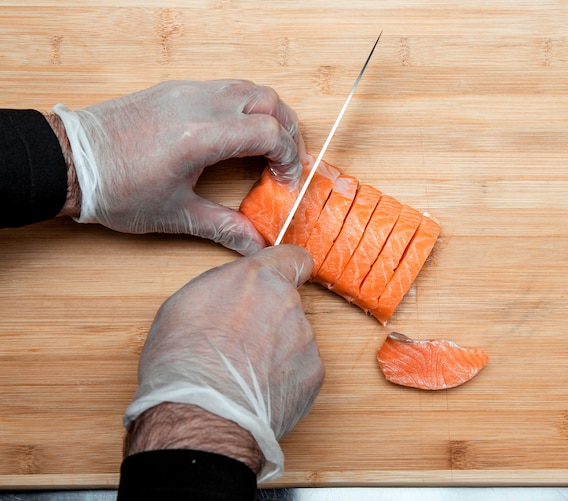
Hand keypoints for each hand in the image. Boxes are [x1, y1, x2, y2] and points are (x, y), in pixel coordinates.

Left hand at [53, 80, 305, 254]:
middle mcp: (196, 105)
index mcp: (199, 137)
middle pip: (267, 101)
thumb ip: (224, 227)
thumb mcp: (176, 214)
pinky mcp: (174, 88)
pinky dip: (243, 106)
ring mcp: (185, 90)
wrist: (71, 161)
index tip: (286, 180)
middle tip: (284, 161)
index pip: (268, 132)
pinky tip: (235, 133)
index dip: (288, 157)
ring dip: (267, 114)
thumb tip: (256, 245)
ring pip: (248, 87)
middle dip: (286, 131)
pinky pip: (224, 87)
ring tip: (265, 145)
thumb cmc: (117, 189)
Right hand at [123, 244, 324, 481]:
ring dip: (277, 349)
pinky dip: (285, 377)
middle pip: (287, 302)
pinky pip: (301, 367)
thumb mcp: (185, 303)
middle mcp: (287, 301)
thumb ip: (223, 287)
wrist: (200, 415)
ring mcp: (305, 338)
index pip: (292, 257)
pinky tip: (259, 391)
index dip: (288, 267)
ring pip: (294, 337)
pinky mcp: (314, 373)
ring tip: (245, 374)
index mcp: (255, 278)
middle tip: (241, 343)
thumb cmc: (181, 361)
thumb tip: (236, 292)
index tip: (285, 276)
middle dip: (270, 317)